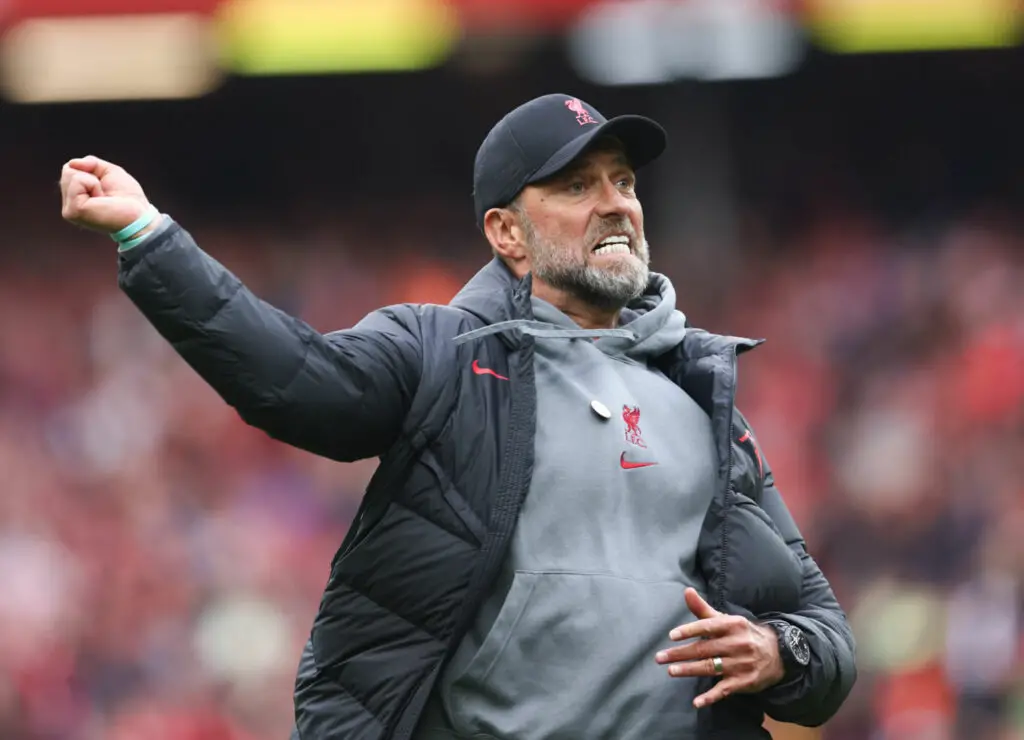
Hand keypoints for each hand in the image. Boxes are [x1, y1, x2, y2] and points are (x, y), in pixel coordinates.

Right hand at [60, 155, 161, 234]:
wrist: (139, 216)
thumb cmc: (128, 198)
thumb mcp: (109, 172)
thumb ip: (91, 163)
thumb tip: (72, 163)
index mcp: (76, 197)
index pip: (69, 169)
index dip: (90, 170)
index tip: (104, 186)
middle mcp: (69, 204)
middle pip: (67, 170)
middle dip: (91, 174)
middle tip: (105, 194)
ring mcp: (69, 209)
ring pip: (70, 173)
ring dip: (93, 181)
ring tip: (103, 198)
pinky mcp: (73, 211)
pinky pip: (77, 180)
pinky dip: (93, 185)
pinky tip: (101, 200)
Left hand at [656, 587, 784, 708]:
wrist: (777, 654)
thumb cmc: (742, 634)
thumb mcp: (726, 620)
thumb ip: (703, 609)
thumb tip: (686, 591)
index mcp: (732, 625)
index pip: (708, 627)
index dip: (690, 630)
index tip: (672, 635)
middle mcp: (737, 644)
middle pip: (704, 649)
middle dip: (680, 654)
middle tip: (660, 657)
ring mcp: (741, 664)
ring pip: (711, 668)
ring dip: (690, 670)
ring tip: (671, 671)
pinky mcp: (744, 682)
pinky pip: (724, 690)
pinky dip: (710, 697)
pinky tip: (697, 702)